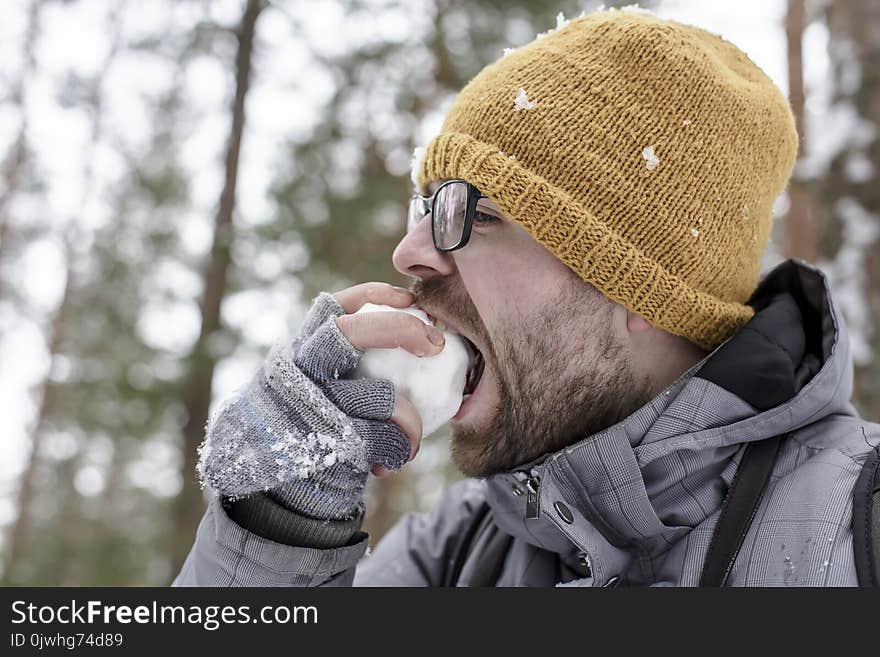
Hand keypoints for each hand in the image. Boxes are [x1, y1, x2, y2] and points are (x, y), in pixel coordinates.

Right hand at [197, 281, 443, 521]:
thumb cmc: (306, 430)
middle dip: (400, 328)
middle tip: (434, 344)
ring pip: (382, 396)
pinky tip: (396, 459)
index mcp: (301, 351)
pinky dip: (400, 449)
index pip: (333, 307)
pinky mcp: (327, 443)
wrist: (266, 489)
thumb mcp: (311, 388)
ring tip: (413, 437)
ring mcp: (311, 406)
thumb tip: (413, 344)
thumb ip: (343, 367)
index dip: (374, 295)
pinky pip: (384, 439)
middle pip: (349, 332)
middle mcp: (300, 371)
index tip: (410, 299)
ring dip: (411, 420)